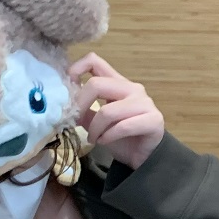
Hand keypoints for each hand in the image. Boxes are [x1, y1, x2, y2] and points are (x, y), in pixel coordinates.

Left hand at [69, 54, 164, 169]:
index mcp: (117, 83)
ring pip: (107, 111)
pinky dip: (108, 137)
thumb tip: (65, 107)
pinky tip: (104, 142)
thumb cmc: (122, 137)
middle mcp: (132, 88)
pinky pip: (123, 126)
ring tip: (93, 139)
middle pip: (97, 84)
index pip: (95, 61)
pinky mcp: (153, 120)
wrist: (144, 157)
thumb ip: (84, 111)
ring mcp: (144, 103)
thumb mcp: (96, 123)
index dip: (76, 69)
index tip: (67, 87)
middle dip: (80, 105)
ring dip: (95, 128)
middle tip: (75, 122)